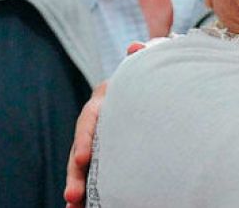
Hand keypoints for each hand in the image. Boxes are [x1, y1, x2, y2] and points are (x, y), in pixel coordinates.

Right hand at [64, 41, 150, 206]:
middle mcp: (100, 118)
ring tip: (74, 205)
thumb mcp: (151, 63)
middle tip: (73, 195)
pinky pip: (97, 171)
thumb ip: (145, 54)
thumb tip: (134, 47)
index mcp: (106, 98)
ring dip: (78, 185)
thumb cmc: (157, 73)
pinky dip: (90, 189)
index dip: (84, 138)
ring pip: (84, 163)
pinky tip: (82, 206)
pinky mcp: (110, 150)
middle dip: (76, 172)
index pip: (90, 118)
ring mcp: (103, 135)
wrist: (165, 84)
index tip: (82, 157)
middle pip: (82, 147)